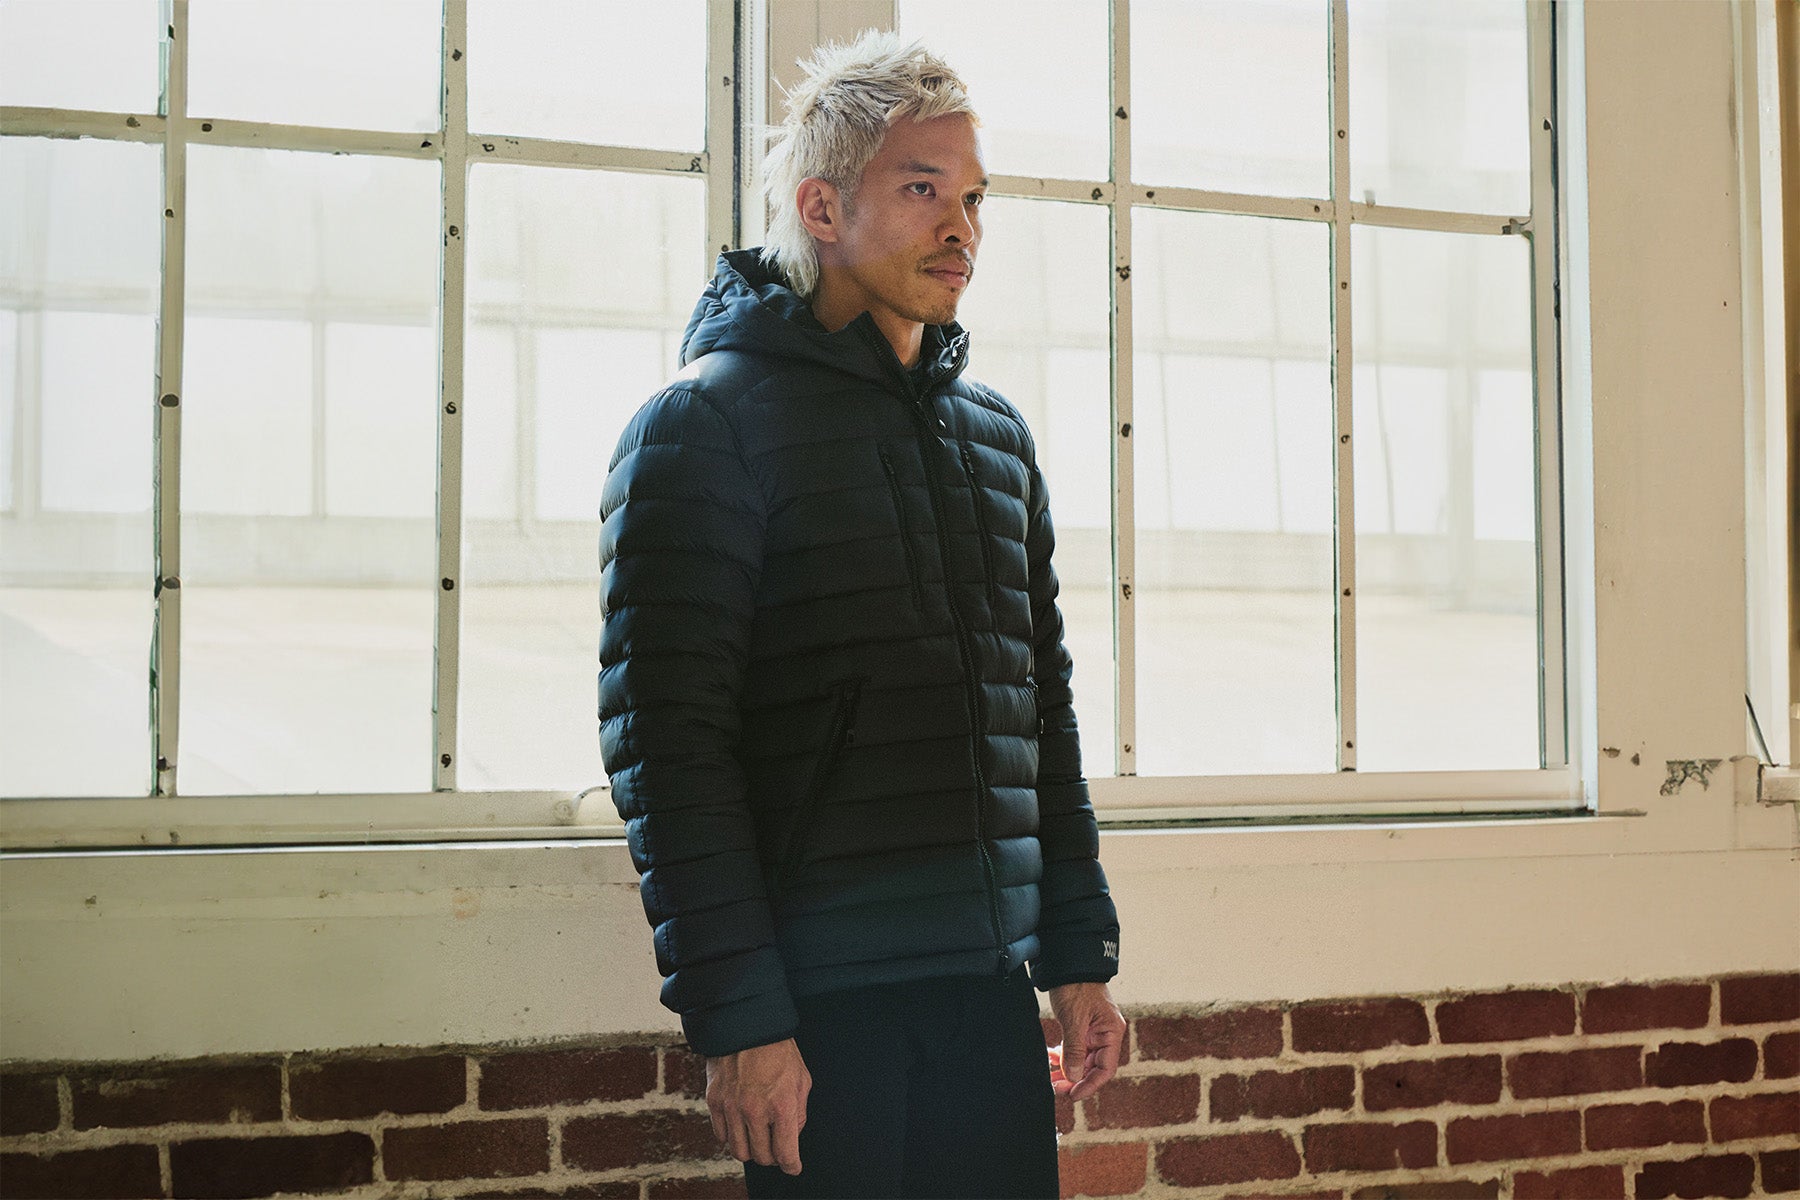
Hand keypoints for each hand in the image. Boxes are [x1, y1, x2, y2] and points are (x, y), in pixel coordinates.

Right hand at [705, 1037, 811, 1174]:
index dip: (792, 1165)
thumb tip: (793, 1135)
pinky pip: (721, 1135)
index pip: (786, 1153)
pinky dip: (731, 1136)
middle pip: (762, 1157)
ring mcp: (731, 1108)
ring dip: (751, 1150)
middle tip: (776, 1148)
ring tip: (757, 1138)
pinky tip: (740, 1125)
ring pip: (739, 1151)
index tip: (793, 1166)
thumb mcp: (802, 1079)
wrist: (746, 1025)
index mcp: (781, 1105)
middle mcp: (754, 1111)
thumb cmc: (777, 1050)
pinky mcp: (714, 1102)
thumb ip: (799, 1112)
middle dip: (773, 1157)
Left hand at [1048, 982, 1124, 1101]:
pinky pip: (1075, 1050)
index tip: (1072, 1095)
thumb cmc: (1076, 987)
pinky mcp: (1082, 1029)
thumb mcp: (1074, 1019)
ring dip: (1067, 1070)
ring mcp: (1094, 1032)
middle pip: (1093, 1067)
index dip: (1089, 1085)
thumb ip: (1075, 1050)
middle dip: (1074, 1079)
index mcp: (1112, 1033)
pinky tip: (1051, 1061)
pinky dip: (1063, 1057)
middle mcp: (1106, 1035)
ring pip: (1082, 1060)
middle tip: (1055, 1088)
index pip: (1105, 1069)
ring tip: (1050, 1079)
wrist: (1068, 965)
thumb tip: (1073, 1077)